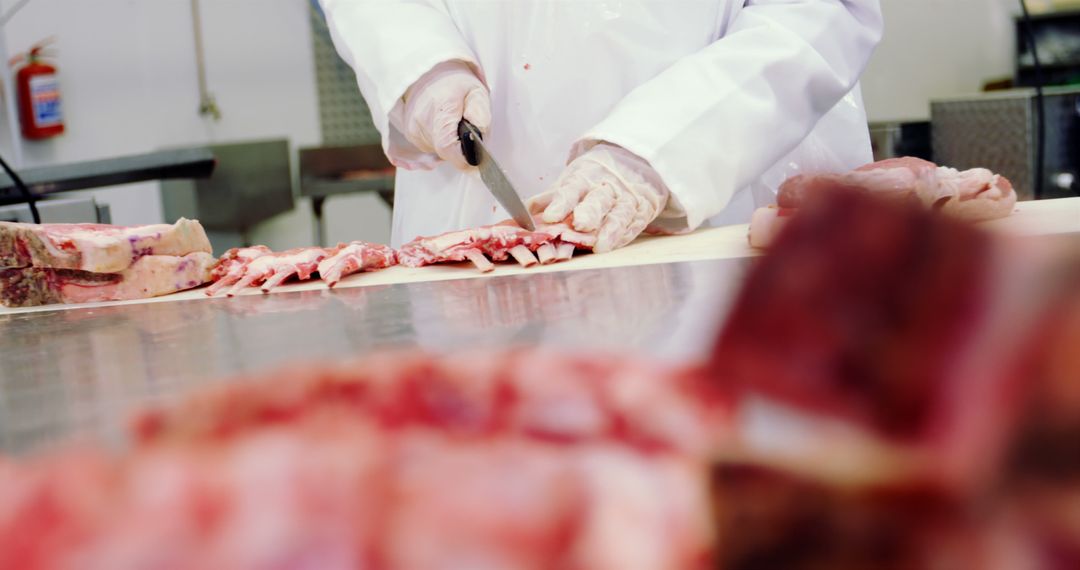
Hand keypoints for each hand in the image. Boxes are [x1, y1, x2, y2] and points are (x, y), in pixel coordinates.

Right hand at [400, 61, 490, 169]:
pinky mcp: (410, 134)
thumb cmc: (454, 82)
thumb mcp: (477, 92)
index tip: (476, 159)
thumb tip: (481, 139)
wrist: (428, 72)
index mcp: (440, 108)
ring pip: (438, 151)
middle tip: (467, 132)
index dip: (464, 158)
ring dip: (451, 144)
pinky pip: (430, 146)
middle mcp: (422, 121)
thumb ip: (482, 116)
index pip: (448, 147)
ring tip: (454, 123)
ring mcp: (413, 129)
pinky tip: (443, 125)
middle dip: (461, 149)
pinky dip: (440, 140)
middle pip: (446, 152)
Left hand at [529, 144, 669, 252]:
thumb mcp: (572, 181)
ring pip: (620, 214)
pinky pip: (633, 225)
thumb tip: (522, 212)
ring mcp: (627, 199)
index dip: (561, 204)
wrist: (635, 162)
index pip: (571, 189)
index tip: (550, 217)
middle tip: (580, 225)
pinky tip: (614, 246)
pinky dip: (623, 236)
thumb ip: (549, 198)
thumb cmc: (595, 177)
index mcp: (585, 177)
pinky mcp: (641, 212)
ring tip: (600, 246)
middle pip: (598, 200)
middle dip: (589, 212)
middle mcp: (607, 187)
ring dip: (610, 230)